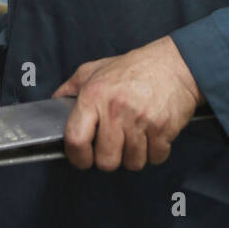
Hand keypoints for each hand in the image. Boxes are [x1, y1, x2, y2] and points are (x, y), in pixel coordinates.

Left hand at [53, 36, 204, 171]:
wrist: (175, 64)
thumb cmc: (134, 68)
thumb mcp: (94, 70)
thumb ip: (70, 88)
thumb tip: (53, 106)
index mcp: (93, 96)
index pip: (75, 140)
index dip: (77, 157)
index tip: (83, 158)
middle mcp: (115, 110)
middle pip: (106, 161)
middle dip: (110, 159)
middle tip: (114, 145)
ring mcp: (140, 120)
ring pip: (132, 163)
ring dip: (134, 156)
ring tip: (135, 137)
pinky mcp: (163, 129)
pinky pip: (155, 158)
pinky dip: (155, 152)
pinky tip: (152, 135)